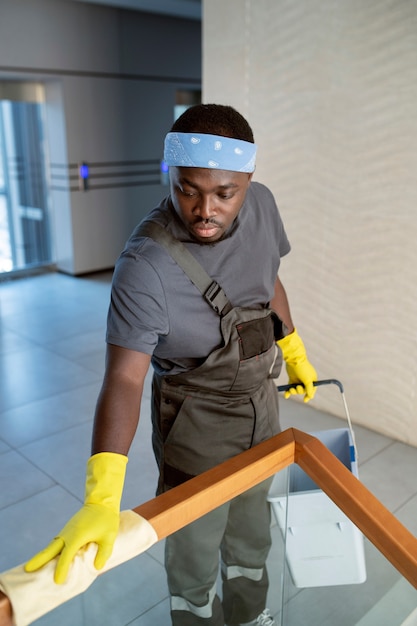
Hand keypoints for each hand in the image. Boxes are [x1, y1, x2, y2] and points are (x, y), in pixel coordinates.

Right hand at [25, 452, 126, 583]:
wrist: (101, 501)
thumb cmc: (106, 519)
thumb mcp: (109, 536)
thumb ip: (104, 552)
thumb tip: (97, 567)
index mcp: (77, 536)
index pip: (66, 556)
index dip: (61, 569)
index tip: (57, 581)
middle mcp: (68, 534)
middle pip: (50, 549)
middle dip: (39, 560)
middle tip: (27, 569)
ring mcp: (67, 531)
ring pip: (52, 545)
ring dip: (43, 555)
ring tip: (33, 567)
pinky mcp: (68, 530)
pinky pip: (57, 542)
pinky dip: (51, 550)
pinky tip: (49, 558)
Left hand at [277, 328, 316, 401]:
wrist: (293, 359)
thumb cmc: (302, 368)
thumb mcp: (307, 380)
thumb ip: (309, 389)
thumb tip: (311, 397)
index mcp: (312, 379)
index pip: (312, 390)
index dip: (309, 395)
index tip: (305, 400)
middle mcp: (306, 380)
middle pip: (303, 391)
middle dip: (299, 391)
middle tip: (297, 387)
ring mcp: (298, 379)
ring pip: (296, 390)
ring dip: (293, 391)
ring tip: (290, 389)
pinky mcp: (292, 378)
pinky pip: (290, 387)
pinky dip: (288, 391)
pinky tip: (286, 395)